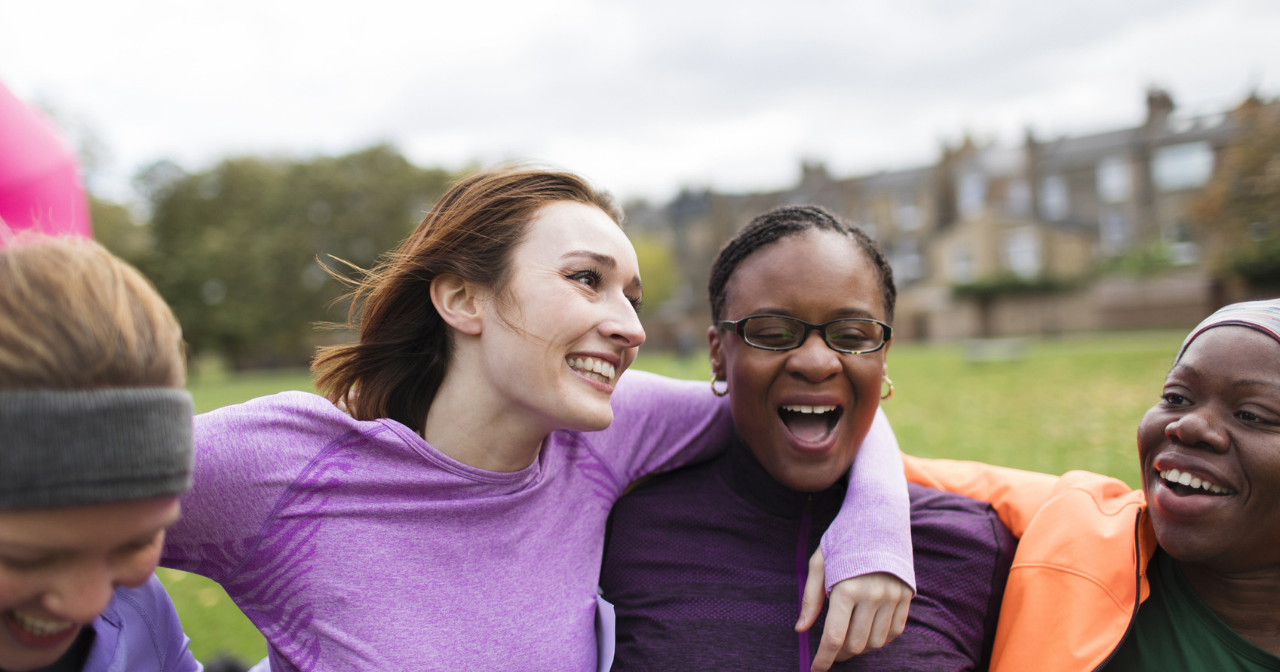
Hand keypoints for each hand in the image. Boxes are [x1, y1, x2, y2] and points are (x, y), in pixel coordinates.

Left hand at [794, 549, 911, 671]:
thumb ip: (810, 598)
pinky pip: (894, 632)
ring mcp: (892, 597)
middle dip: (840, 654)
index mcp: (846, 588)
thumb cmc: (843, 539)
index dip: (824, 659)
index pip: (833, 637)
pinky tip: (867, 632)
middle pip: (855, 644)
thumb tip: (801, 630)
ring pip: (875, 642)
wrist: (880, 517)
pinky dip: (880, 639)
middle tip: (830, 652)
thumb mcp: (819, 562)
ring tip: (848, 640)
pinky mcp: (906, 596)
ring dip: (860, 648)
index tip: (816, 670)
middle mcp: (872, 595)